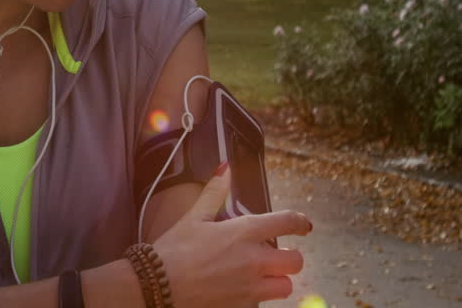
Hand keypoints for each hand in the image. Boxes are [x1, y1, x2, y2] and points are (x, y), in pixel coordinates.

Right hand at [152, 163, 310, 306]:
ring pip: (285, 286)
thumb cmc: (175, 249)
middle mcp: (254, 260)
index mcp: (244, 232)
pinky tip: (241, 289)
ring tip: (262, 276)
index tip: (304, 226)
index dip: (301, 223)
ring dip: (278, 280)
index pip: (287, 222)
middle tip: (276, 257)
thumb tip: (225, 167)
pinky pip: (263, 302)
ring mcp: (250, 286)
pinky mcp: (243, 306)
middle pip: (296, 261)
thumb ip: (214, 192)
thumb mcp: (194, 217)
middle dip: (290, 258)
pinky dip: (257, 296)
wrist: (158, 285)